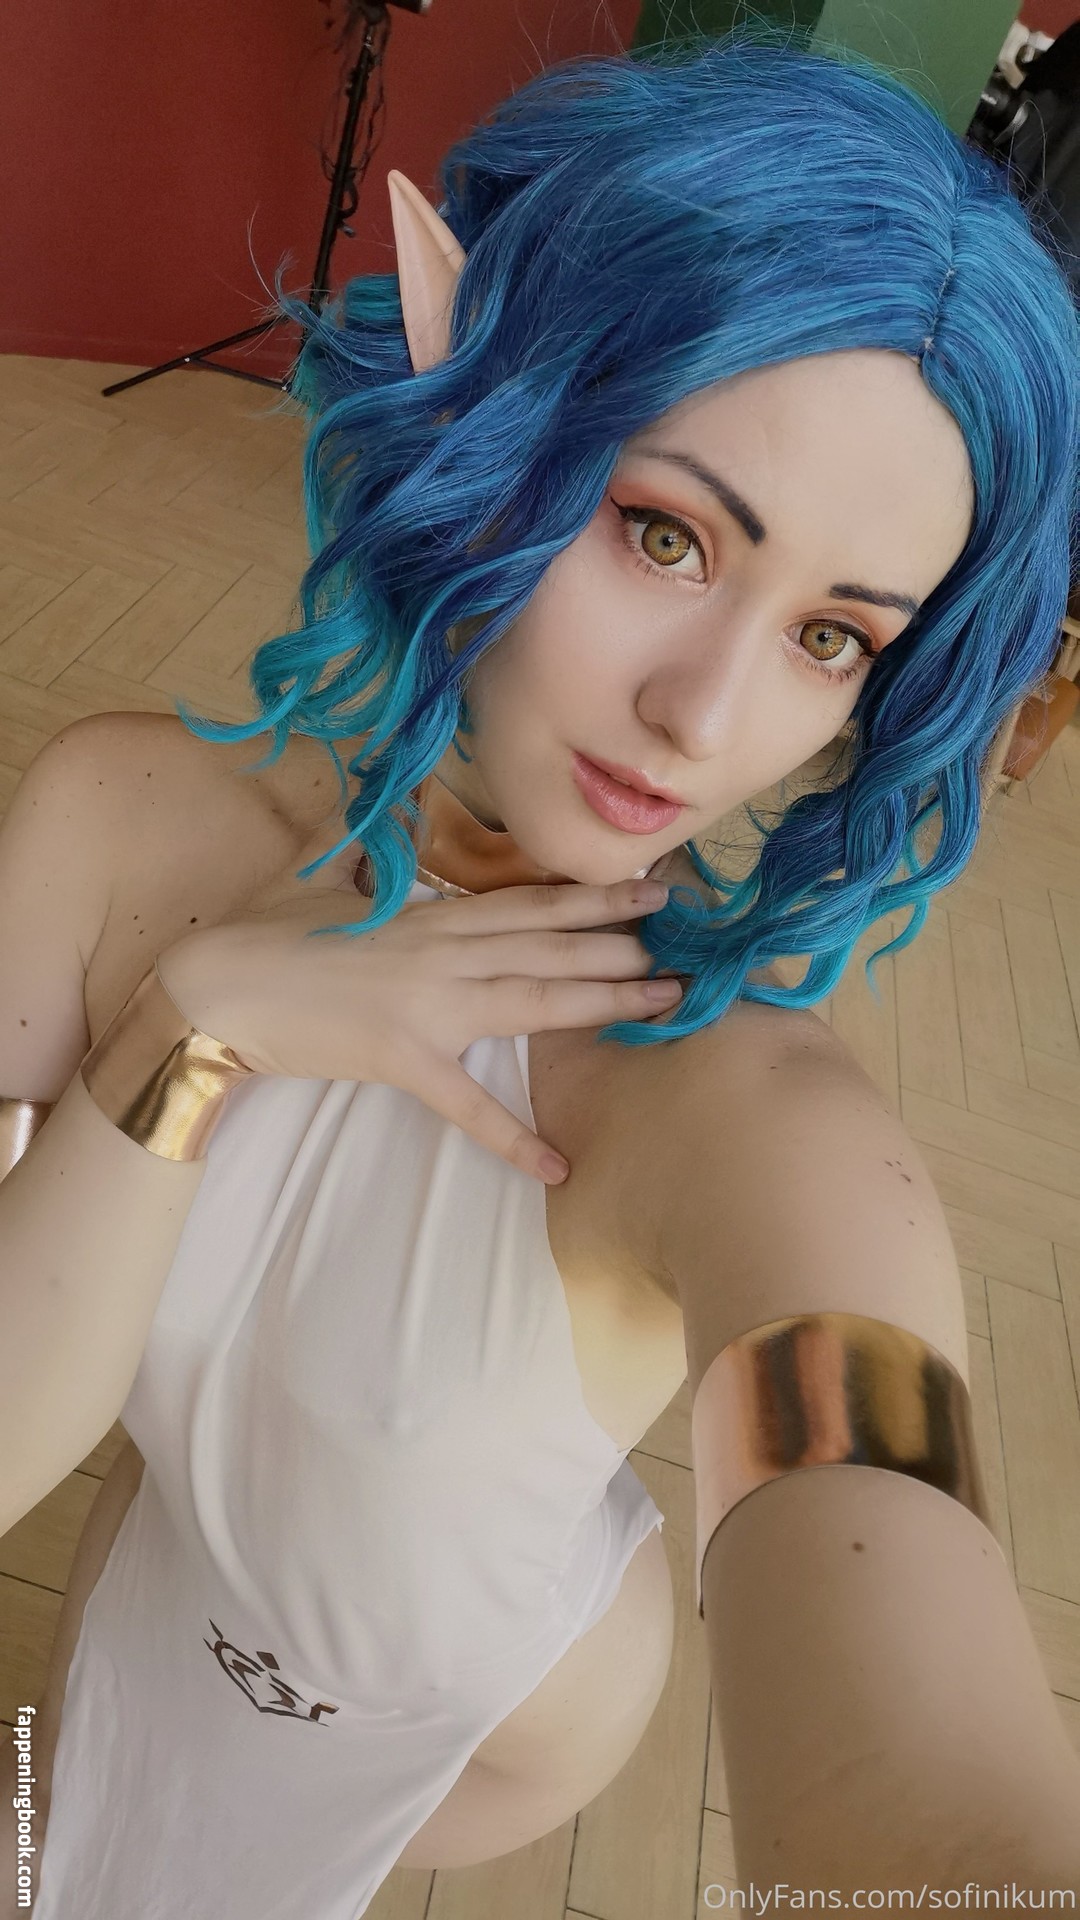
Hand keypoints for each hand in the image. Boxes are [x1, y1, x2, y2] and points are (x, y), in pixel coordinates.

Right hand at [156, 878, 681, 1183]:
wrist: (219, 985)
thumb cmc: (269, 932)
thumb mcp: (328, 878)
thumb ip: (377, 858)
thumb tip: (398, 822)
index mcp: (429, 912)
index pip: (527, 901)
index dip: (592, 895)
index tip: (647, 889)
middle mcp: (441, 950)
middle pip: (549, 942)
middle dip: (622, 939)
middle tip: (686, 939)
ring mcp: (427, 1004)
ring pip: (533, 997)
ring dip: (602, 999)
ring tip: (664, 1001)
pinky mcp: (403, 1059)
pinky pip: (468, 1105)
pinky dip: (513, 1139)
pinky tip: (558, 1167)